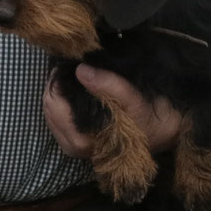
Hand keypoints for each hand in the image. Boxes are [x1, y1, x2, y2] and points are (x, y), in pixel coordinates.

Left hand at [42, 64, 188, 157]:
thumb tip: (81, 69)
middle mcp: (73, 147)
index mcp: (83, 140)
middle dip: (55, 85)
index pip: (54, 105)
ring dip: (57, 94)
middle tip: (68, 66)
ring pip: (50, 114)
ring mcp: (72, 147)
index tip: (68, 62)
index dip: (57, 80)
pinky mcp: (75, 144)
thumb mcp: (134, 100)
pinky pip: (56, 120)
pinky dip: (61, 103)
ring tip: (70, 76)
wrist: (161, 136)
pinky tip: (73, 91)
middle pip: (48, 108)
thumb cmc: (148, 119)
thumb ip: (109, 85)